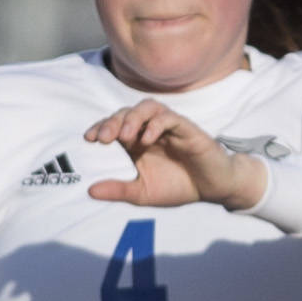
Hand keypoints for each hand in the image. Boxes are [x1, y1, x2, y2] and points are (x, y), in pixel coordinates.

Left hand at [85, 100, 266, 210]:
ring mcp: (169, 127)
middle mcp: (150, 130)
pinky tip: (147, 139)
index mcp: (137, 142)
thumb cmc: (178, 187)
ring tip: (125, 136)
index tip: (89, 139)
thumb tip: (90, 191)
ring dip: (133, 117)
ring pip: (148, 107)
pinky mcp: (187, 129)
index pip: (115, 125)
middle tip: (103, 138)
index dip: (100, 127)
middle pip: (127, 112)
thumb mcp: (143, 193)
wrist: (212, 189)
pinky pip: (170, 118)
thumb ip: (119, 190)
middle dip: (113, 121)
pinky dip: (156, 125)